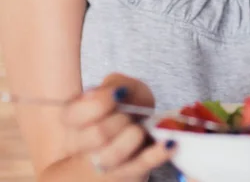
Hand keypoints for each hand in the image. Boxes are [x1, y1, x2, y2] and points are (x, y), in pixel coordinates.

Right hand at [61, 72, 176, 180]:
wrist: (133, 133)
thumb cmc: (124, 105)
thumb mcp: (119, 86)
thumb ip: (115, 83)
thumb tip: (118, 91)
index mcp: (74, 118)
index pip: (74, 114)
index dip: (99, 103)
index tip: (119, 94)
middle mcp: (83, 145)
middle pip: (98, 134)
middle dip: (119, 119)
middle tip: (128, 114)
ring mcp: (106, 164)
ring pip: (113, 155)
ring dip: (133, 135)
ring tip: (140, 128)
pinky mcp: (131, 172)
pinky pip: (143, 165)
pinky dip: (157, 153)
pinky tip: (169, 142)